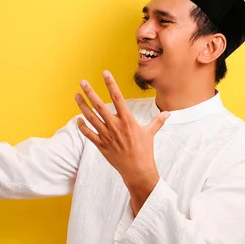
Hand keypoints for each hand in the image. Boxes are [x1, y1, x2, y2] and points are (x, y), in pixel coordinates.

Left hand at [74, 70, 169, 193]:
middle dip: (90, 92)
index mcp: (127, 120)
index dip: (111, 84)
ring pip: (91, 118)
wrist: (137, 170)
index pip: (118, 97)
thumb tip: (168, 113)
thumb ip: (157, 121)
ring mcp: (106, 135)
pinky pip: (88, 134)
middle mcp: (115, 126)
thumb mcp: (150, 133)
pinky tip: (78, 119)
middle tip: (83, 82)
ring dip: (82, 106)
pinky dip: (82, 126)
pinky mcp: (101, 145)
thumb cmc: (145, 151)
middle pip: (100, 105)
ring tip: (76, 95)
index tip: (105, 73)